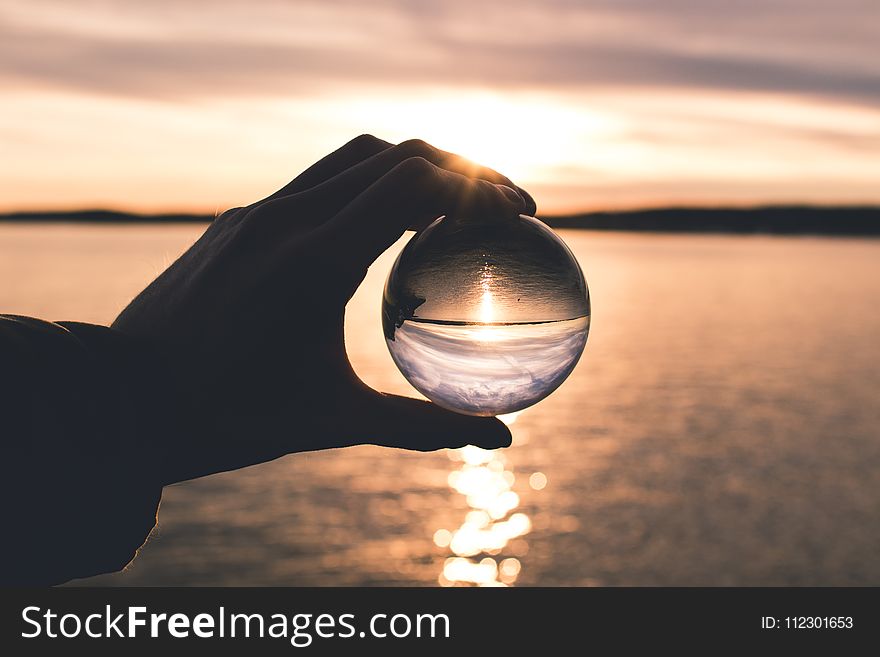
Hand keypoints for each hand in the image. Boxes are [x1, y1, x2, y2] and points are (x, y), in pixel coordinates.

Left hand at [113, 135, 535, 484]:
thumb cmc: (228, 418)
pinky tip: (382, 228)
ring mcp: (258, 213)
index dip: (479, 188)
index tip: (520, 215)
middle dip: (461, 170)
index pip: (414, 182)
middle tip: (501, 208)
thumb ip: (423, 428)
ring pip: (354, 157)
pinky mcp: (239, 221)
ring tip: (451, 207)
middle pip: (396, 154)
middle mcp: (286, 219)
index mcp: (315, 260)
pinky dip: (367, 186)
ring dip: (413, 169)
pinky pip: (318, 181)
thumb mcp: (333, 422)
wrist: (123, 401)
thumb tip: (499, 436)